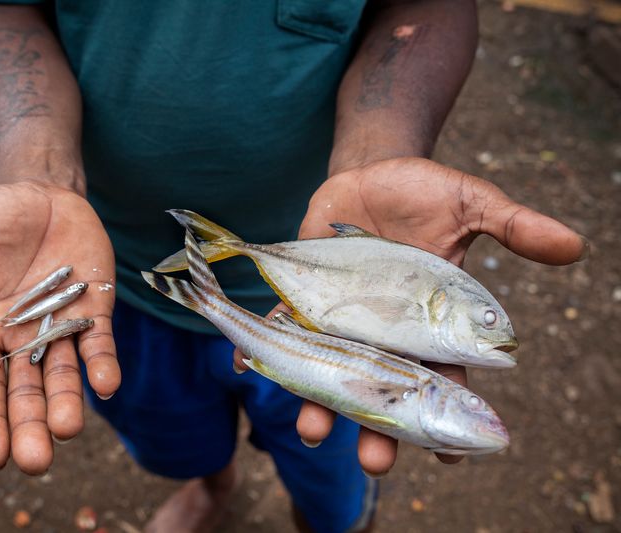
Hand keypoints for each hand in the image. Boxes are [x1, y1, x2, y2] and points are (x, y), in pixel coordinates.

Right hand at [0, 181, 119, 474]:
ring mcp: (61, 324)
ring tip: (67, 430)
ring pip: (64, 374)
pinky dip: (103, 363)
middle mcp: (23, 337)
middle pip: (26, 391)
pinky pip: (100, 341)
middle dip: (30, 426)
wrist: (39, 192)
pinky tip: (106, 385)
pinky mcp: (95, 307)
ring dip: (68, 403)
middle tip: (35, 463)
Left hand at [234, 157, 584, 475]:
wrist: (372, 173)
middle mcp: (383, 331)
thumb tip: (574, 245)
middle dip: (378, 426)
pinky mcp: (305, 297)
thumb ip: (513, 227)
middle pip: (383, 388)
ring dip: (320, 402)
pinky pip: (283, 326)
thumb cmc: (425, 194)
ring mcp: (341, 319)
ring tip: (312, 432)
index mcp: (428, 323)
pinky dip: (264, 345)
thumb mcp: (472, 204)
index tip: (449, 455)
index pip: (442, 377)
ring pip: (331, 370)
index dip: (445, 415)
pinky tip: (247, 364)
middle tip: (375, 461)